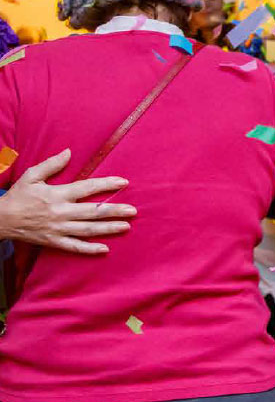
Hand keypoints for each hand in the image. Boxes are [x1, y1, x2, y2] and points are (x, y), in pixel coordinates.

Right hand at [0, 149, 135, 252]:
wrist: (0, 220)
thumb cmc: (17, 196)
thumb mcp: (31, 176)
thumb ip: (51, 164)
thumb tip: (69, 152)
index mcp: (57, 194)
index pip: (87, 188)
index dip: (106, 184)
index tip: (124, 182)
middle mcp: (60, 212)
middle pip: (92, 212)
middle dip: (114, 211)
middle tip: (133, 211)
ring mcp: (58, 228)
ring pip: (87, 230)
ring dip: (108, 228)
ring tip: (126, 226)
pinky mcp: (53, 241)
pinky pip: (74, 247)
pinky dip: (89, 249)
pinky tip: (105, 249)